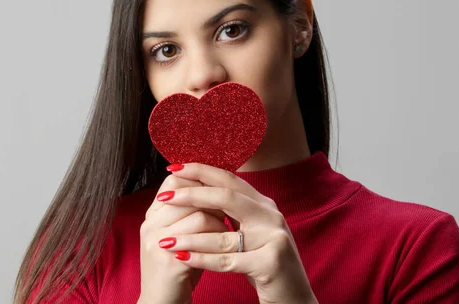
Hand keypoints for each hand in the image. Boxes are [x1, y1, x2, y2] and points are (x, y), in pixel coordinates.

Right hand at [138, 173, 228, 303]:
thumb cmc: (178, 270)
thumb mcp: (179, 236)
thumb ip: (187, 213)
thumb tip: (215, 187)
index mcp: (152, 216)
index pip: (173, 181)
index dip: (197, 180)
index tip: (217, 190)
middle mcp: (150, 224)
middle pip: (185, 192)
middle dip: (212, 199)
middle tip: (227, 209)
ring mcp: (157, 241)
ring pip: (197, 213)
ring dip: (219, 220)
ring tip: (227, 228)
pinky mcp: (169, 260)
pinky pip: (201, 237)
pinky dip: (219, 236)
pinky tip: (225, 243)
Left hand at [155, 163, 317, 303]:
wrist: (294, 297)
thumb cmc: (264, 263)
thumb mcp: (251, 231)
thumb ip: (232, 210)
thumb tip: (197, 187)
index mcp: (263, 204)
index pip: (229, 179)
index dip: (201, 171)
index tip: (173, 168)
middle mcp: (271, 216)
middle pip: (226, 197)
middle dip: (192, 195)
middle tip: (164, 197)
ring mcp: (274, 238)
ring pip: (223, 235)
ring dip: (191, 237)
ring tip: (166, 240)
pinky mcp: (271, 263)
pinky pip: (228, 260)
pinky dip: (202, 259)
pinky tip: (182, 258)